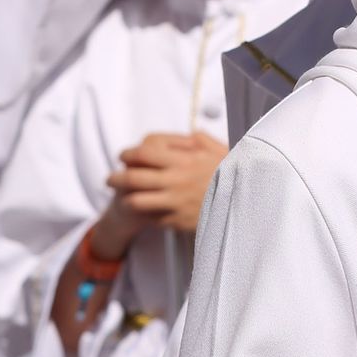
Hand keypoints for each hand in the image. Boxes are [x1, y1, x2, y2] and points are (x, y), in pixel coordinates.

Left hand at [106, 131, 227, 236]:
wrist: (247, 206)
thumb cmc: (234, 175)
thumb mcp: (220, 150)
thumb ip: (199, 140)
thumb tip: (187, 133)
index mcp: (184, 160)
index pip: (144, 153)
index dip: (128, 154)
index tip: (124, 156)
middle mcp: (176, 181)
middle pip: (133, 178)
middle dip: (116, 178)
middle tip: (110, 179)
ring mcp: (175, 203)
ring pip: (137, 201)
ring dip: (124, 199)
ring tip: (120, 197)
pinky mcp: (178, 222)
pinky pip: (151, 218)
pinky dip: (144, 214)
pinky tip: (143, 211)